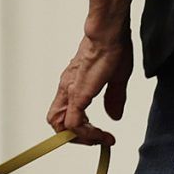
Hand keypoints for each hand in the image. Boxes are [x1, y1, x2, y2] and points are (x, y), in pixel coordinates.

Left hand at [48, 25, 131, 145]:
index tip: (100, 136)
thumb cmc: (112, 48)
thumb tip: (114, 116)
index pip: (65, 114)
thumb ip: (114, 98)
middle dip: (76, 138)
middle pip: (57, 123)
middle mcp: (67, 90)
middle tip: (97, 140)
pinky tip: (101, 134)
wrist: (109, 33)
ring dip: (79, 138)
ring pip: (60, 125)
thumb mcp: (116, 78)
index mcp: (74, 86)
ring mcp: (70, 92)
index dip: (79, 129)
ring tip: (98, 139)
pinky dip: (86, 134)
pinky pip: (73, 123)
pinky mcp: (77, 94)